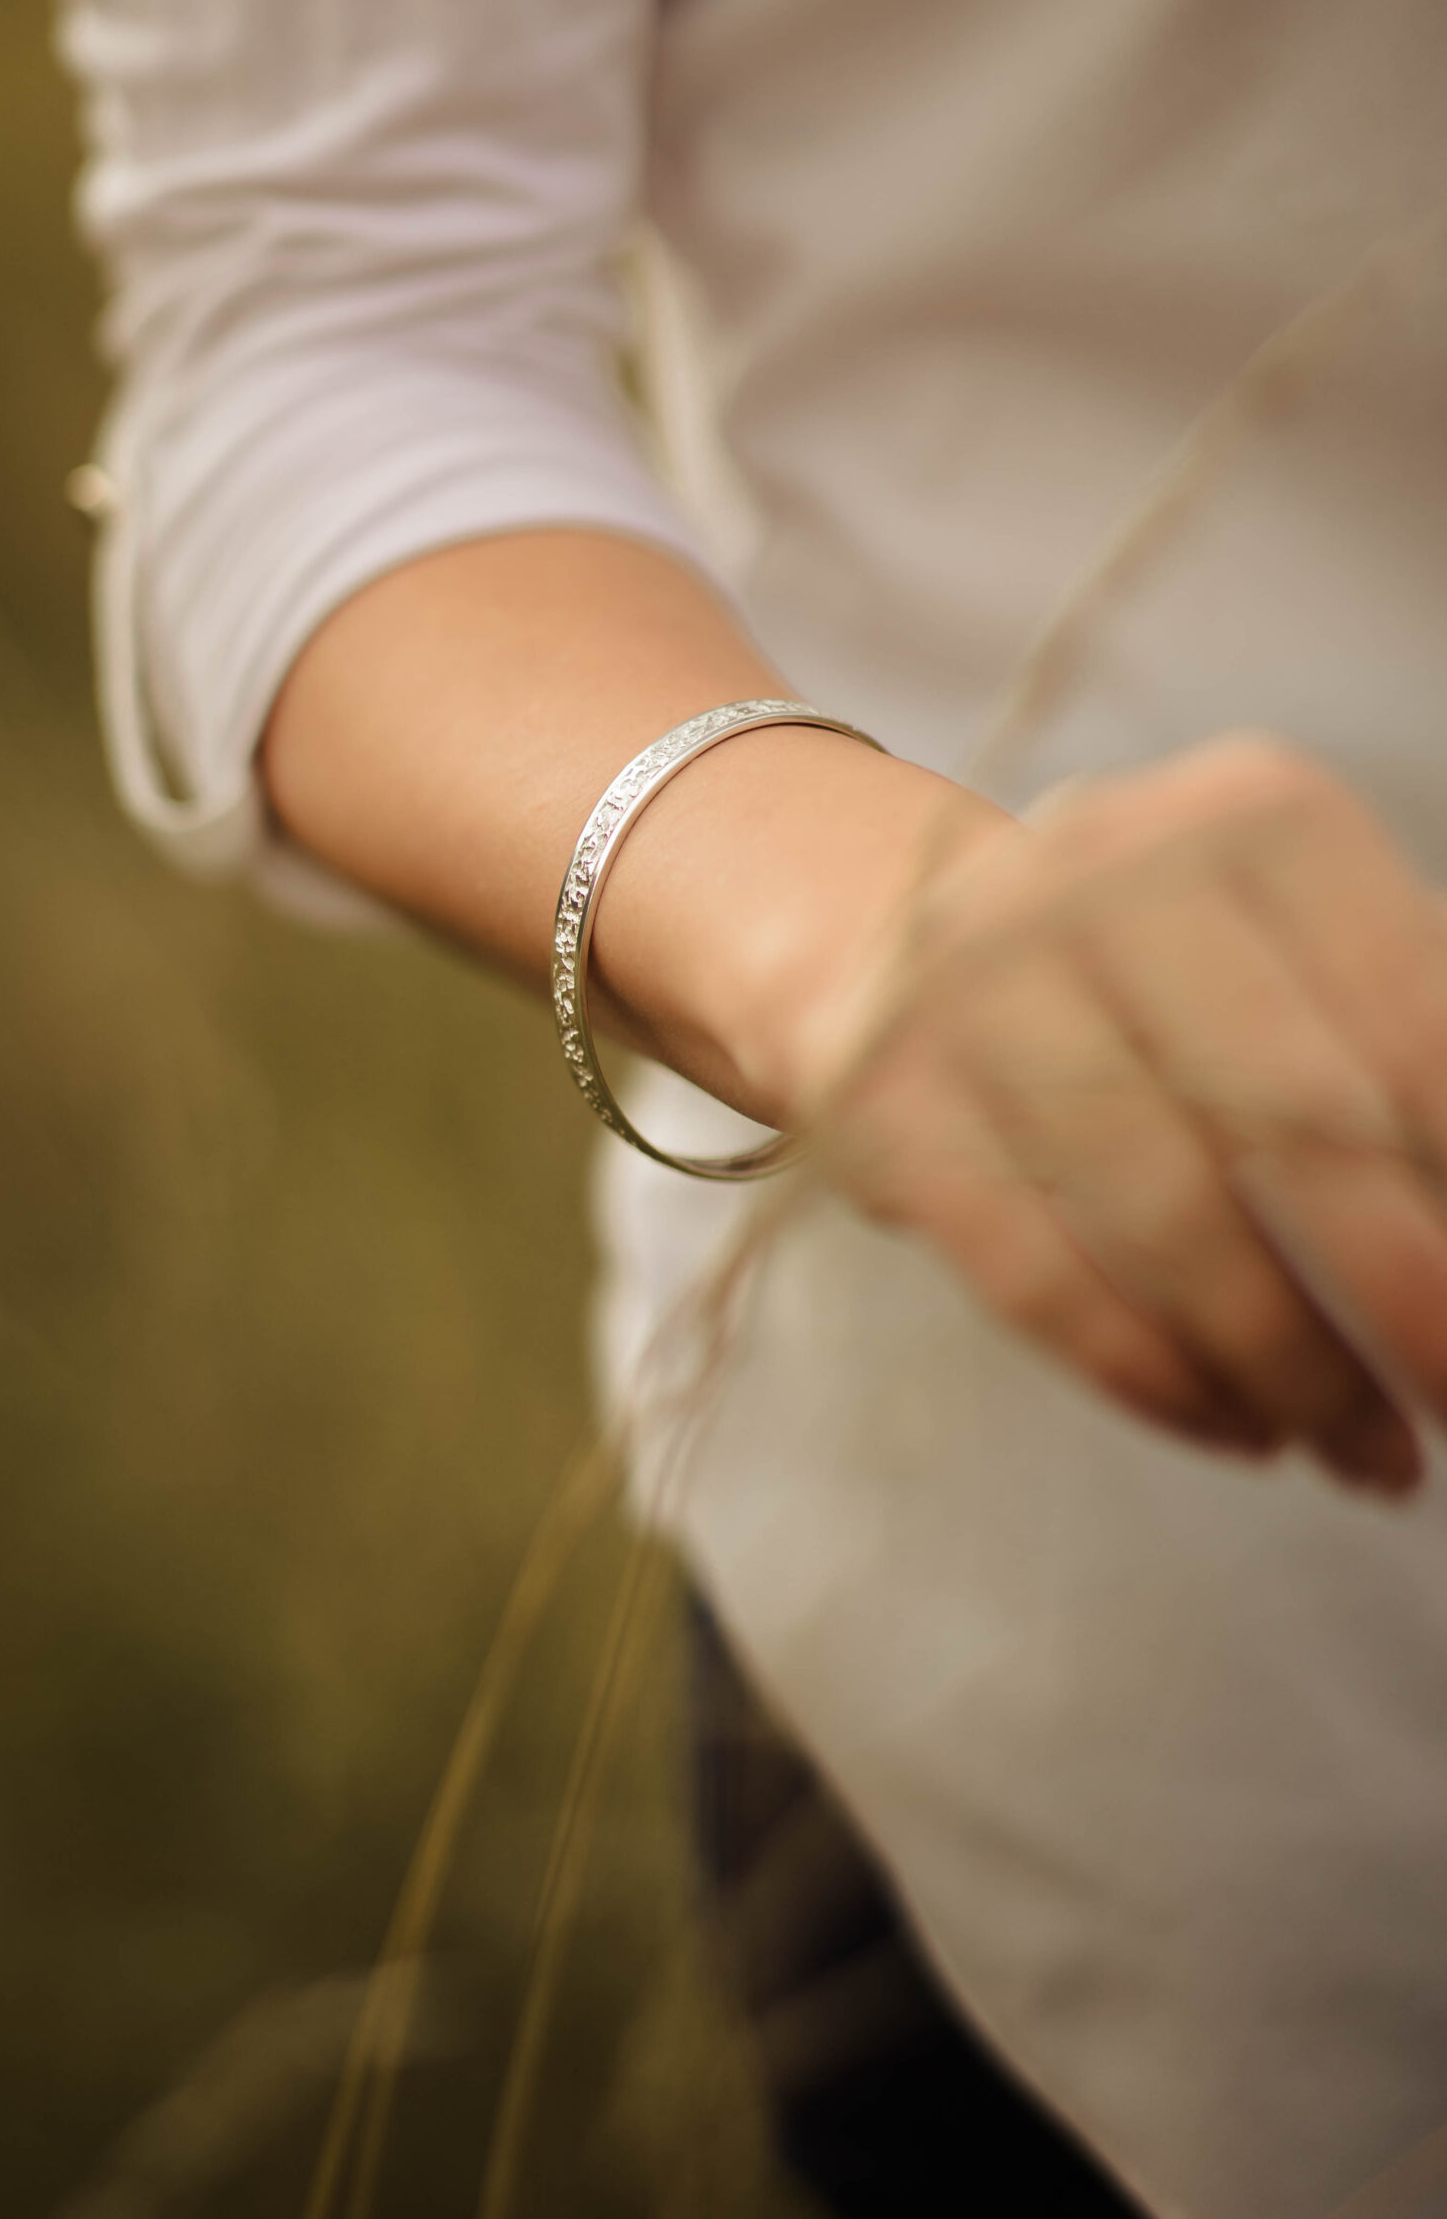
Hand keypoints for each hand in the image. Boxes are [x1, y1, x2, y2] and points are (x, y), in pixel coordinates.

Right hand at [797, 736, 1446, 1493]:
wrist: (873, 923)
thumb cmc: (1155, 967)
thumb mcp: (1293, 947)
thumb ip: (1406, 1050)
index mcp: (1250, 817)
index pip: (1409, 1023)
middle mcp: (1102, 871)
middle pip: (1293, 1124)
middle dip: (1402, 1291)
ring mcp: (975, 983)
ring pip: (1164, 1219)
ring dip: (1289, 1368)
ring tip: (1366, 1449)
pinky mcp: (886, 1100)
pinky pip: (1037, 1278)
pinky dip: (1155, 1377)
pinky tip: (1239, 1427)